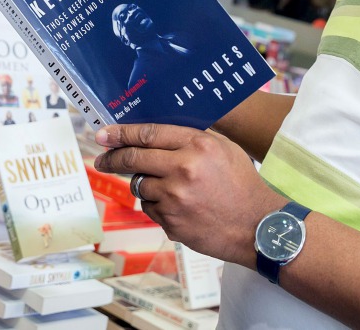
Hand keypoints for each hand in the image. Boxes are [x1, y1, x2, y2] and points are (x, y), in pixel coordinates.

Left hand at [94, 123, 286, 267]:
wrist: (257, 226)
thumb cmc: (241, 183)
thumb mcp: (224, 148)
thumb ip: (191, 137)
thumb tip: (154, 132)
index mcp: (197, 145)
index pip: (148, 134)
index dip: (121, 133)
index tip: (104, 134)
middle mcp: (183, 170)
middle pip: (134, 159)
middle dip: (113, 157)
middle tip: (102, 158)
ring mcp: (175, 199)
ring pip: (139, 185)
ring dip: (144, 183)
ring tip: (165, 185)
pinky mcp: (172, 223)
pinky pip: (150, 208)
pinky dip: (157, 204)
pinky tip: (177, 205)